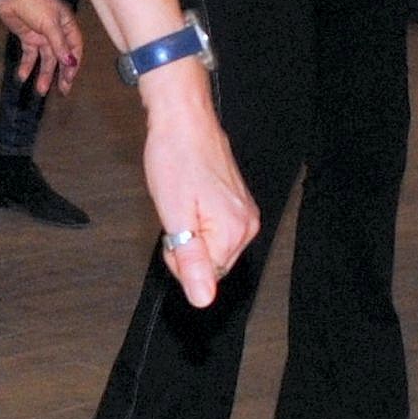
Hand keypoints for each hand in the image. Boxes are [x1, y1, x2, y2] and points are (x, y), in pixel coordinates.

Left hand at [0, 0, 82, 96]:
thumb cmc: (34, 2)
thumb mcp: (50, 24)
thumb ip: (59, 44)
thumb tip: (71, 62)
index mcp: (67, 25)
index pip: (75, 48)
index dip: (73, 64)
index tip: (70, 79)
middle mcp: (56, 32)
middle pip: (61, 57)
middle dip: (61, 74)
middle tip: (62, 91)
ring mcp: (41, 36)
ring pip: (45, 59)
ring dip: (44, 74)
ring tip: (41, 90)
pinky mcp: (27, 38)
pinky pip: (29, 56)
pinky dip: (27, 66)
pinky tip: (23, 76)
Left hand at [137, 64, 258, 308]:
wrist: (183, 119)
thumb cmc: (175, 158)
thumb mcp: (174, 215)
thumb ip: (191, 260)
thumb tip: (203, 299)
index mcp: (233, 231)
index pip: (205, 275)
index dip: (179, 259)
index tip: (170, 233)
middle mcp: (247, 224)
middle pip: (213, 263)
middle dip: (187, 248)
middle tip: (174, 216)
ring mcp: (245, 212)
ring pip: (214, 247)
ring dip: (193, 234)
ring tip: (182, 204)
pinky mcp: (238, 202)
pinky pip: (217, 230)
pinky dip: (199, 222)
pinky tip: (190, 200)